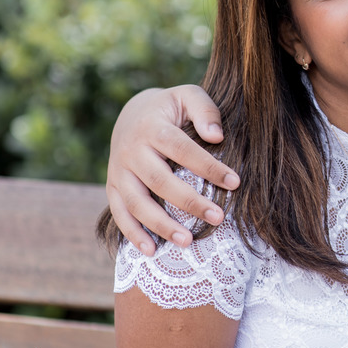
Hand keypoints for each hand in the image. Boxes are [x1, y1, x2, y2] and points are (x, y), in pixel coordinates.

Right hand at [105, 85, 238, 255]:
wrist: (132, 113)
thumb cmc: (170, 109)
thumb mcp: (187, 96)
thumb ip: (205, 110)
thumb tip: (216, 136)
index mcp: (152, 127)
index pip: (182, 149)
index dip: (208, 166)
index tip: (235, 182)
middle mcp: (131, 150)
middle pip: (160, 180)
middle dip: (189, 202)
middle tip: (218, 218)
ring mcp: (119, 170)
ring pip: (136, 202)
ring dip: (161, 224)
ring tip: (188, 242)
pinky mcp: (112, 186)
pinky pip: (119, 213)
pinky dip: (132, 233)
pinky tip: (151, 251)